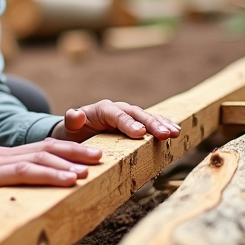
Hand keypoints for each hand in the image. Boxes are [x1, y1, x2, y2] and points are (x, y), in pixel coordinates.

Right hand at [0, 138, 101, 224]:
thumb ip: (14, 192)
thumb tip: (40, 205)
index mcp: (6, 158)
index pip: (43, 149)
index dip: (69, 151)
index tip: (91, 155)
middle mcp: (4, 155)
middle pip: (47, 148)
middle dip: (75, 151)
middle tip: (100, 155)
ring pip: (39, 157)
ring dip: (67, 163)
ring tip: (89, 169)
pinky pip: (25, 172)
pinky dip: (49, 174)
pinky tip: (66, 179)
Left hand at [50, 99, 180, 142]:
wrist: (78, 133)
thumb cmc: (74, 131)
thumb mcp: (69, 127)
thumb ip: (72, 120)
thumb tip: (76, 114)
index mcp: (103, 109)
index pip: (118, 115)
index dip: (129, 123)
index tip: (140, 133)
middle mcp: (119, 110)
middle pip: (137, 114)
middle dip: (151, 124)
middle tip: (164, 134)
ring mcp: (129, 116)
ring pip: (148, 117)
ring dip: (162, 124)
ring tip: (174, 133)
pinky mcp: (136, 125)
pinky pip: (152, 123)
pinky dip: (163, 126)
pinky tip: (175, 132)